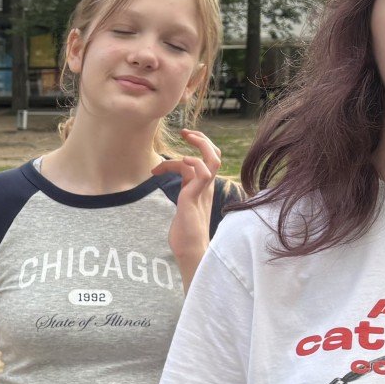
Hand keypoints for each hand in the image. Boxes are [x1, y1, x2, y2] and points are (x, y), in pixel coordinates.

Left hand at [152, 129, 224, 279]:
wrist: (190, 251)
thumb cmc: (184, 233)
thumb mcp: (183, 205)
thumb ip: (183, 192)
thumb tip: (170, 183)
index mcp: (203, 187)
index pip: (206, 159)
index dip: (196, 147)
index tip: (180, 141)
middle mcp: (206, 186)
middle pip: (214, 154)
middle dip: (201, 138)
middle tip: (184, 132)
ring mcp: (203, 191)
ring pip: (212, 158)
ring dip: (198, 144)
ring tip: (182, 139)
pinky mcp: (195, 197)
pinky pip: (201, 172)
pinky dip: (191, 162)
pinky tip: (178, 162)